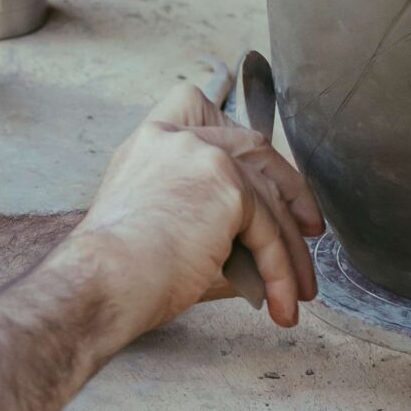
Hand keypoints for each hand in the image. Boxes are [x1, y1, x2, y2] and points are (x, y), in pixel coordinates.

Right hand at [59, 81, 323, 346]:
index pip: (200, 107)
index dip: (238, 136)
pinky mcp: (228, 189)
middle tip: (308, 228)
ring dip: (290, 249)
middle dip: (288, 190)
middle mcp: (177, 138)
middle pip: (252, 148)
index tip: (262, 170)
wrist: (102, 284)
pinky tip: (281, 302)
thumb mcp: (160, 222)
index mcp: (150, 140)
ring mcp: (204, 158)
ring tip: (299, 290)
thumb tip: (261, 247)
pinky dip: (281, 271)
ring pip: (268, 197)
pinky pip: (270, 232)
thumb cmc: (117, 272)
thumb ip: (205, 214)